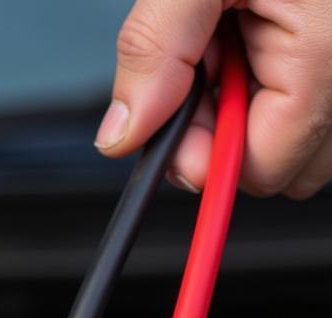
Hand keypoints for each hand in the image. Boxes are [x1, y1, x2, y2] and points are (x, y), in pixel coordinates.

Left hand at [97, 0, 331, 197]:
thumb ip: (157, 52)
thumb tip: (124, 134)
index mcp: (329, 55)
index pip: (264, 169)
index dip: (206, 156)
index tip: (170, 118)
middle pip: (282, 166)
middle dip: (227, 132)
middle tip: (201, 65)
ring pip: (297, 139)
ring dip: (249, 106)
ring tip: (233, 34)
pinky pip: (309, 105)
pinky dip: (272, 81)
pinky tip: (255, 31)